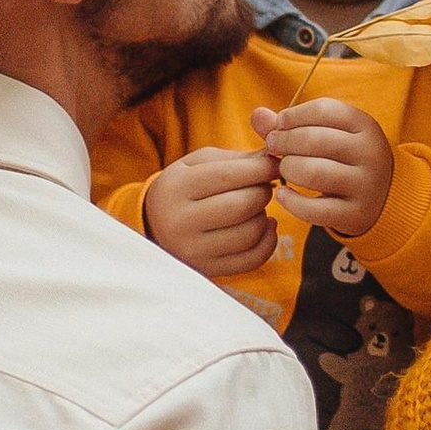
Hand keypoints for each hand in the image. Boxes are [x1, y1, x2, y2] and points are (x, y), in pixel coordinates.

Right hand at [144, 146, 279, 278]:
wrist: (154, 225)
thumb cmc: (184, 187)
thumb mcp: (199, 165)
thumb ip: (237, 160)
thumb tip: (275, 160)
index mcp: (177, 188)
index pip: (228, 176)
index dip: (260, 169)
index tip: (275, 165)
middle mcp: (181, 222)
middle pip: (242, 205)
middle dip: (262, 192)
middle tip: (262, 186)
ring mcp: (193, 250)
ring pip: (250, 233)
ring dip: (263, 216)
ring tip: (256, 207)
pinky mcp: (208, 269)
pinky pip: (252, 259)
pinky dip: (267, 241)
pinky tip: (264, 227)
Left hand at [253, 100, 395, 240]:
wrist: (384, 199)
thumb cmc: (345, 160)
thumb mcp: (330, 136)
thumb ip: (292, 125)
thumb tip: (257, 115)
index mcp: (365, 126)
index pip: (324, 109)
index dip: (294, 115)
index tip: (279, 124)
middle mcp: (370, 153)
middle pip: (315, 139)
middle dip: (284, 142)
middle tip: (272, 147)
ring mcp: (365, 185)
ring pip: (313, 172)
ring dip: (288, 169)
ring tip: (283, 169)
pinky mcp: (355, 214)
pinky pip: (314, 209)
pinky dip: (291, 202)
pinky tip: (283, 195)